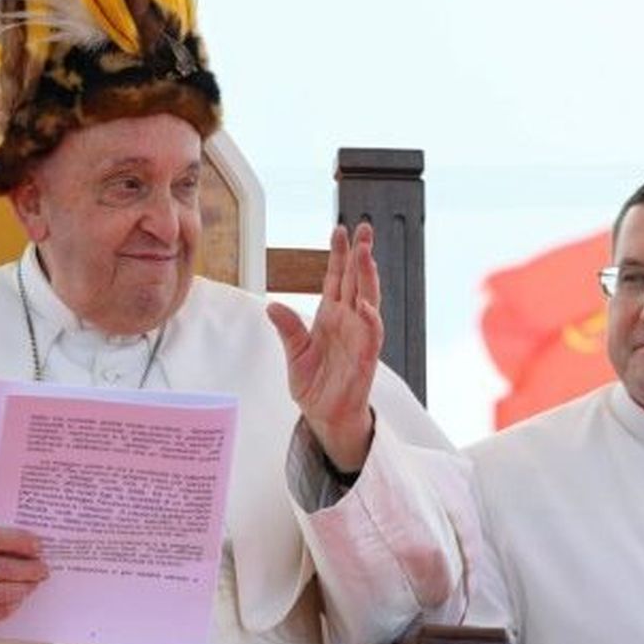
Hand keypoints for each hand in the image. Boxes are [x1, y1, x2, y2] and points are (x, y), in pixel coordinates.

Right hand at [0, 526, 48, 643]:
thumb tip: (25, 543)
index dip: (20, 541)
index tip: (38, 545)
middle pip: (2, 568)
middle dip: (29, 569)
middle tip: (43, 568)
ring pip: (2, 593)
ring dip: (24, 588)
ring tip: (33, 583)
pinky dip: (11, 605)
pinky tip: (18, 598)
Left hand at [266, 222, 381, 470]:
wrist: (325, 415)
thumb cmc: (315, 385)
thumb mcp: (294, 353)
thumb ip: (288, 329)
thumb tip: (272, 305)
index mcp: (330, 316)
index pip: (336, 278)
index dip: (339, 255)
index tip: (340, 231)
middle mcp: (348, 321)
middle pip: (356, 280)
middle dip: (360, 254)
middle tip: (363, 228)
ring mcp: (359, 336)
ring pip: (368, 298)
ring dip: (368, 276)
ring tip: (366, 253)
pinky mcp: (366, 356)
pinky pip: (372, 333)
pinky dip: (370, 317)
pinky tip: (365, 303)